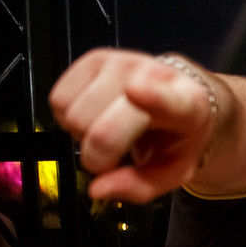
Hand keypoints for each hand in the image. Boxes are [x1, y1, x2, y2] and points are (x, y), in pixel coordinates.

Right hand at [49, 48, 217, 202]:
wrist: (179, 96)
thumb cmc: (177, 135)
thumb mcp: (172, 171)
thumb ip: (139, 187)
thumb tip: (98, 188)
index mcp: (186, 104)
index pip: (167, 99)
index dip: (151, 97)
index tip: (136, 93)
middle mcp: (152, 75)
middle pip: (101, 128)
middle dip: (99, 154)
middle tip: (118, 152)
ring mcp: (120, 62)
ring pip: (73, 116)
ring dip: (84, 133)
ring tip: (110, 129)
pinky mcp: (93, 58)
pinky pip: (58, 100)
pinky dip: (70, 117)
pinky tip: (96, 114)